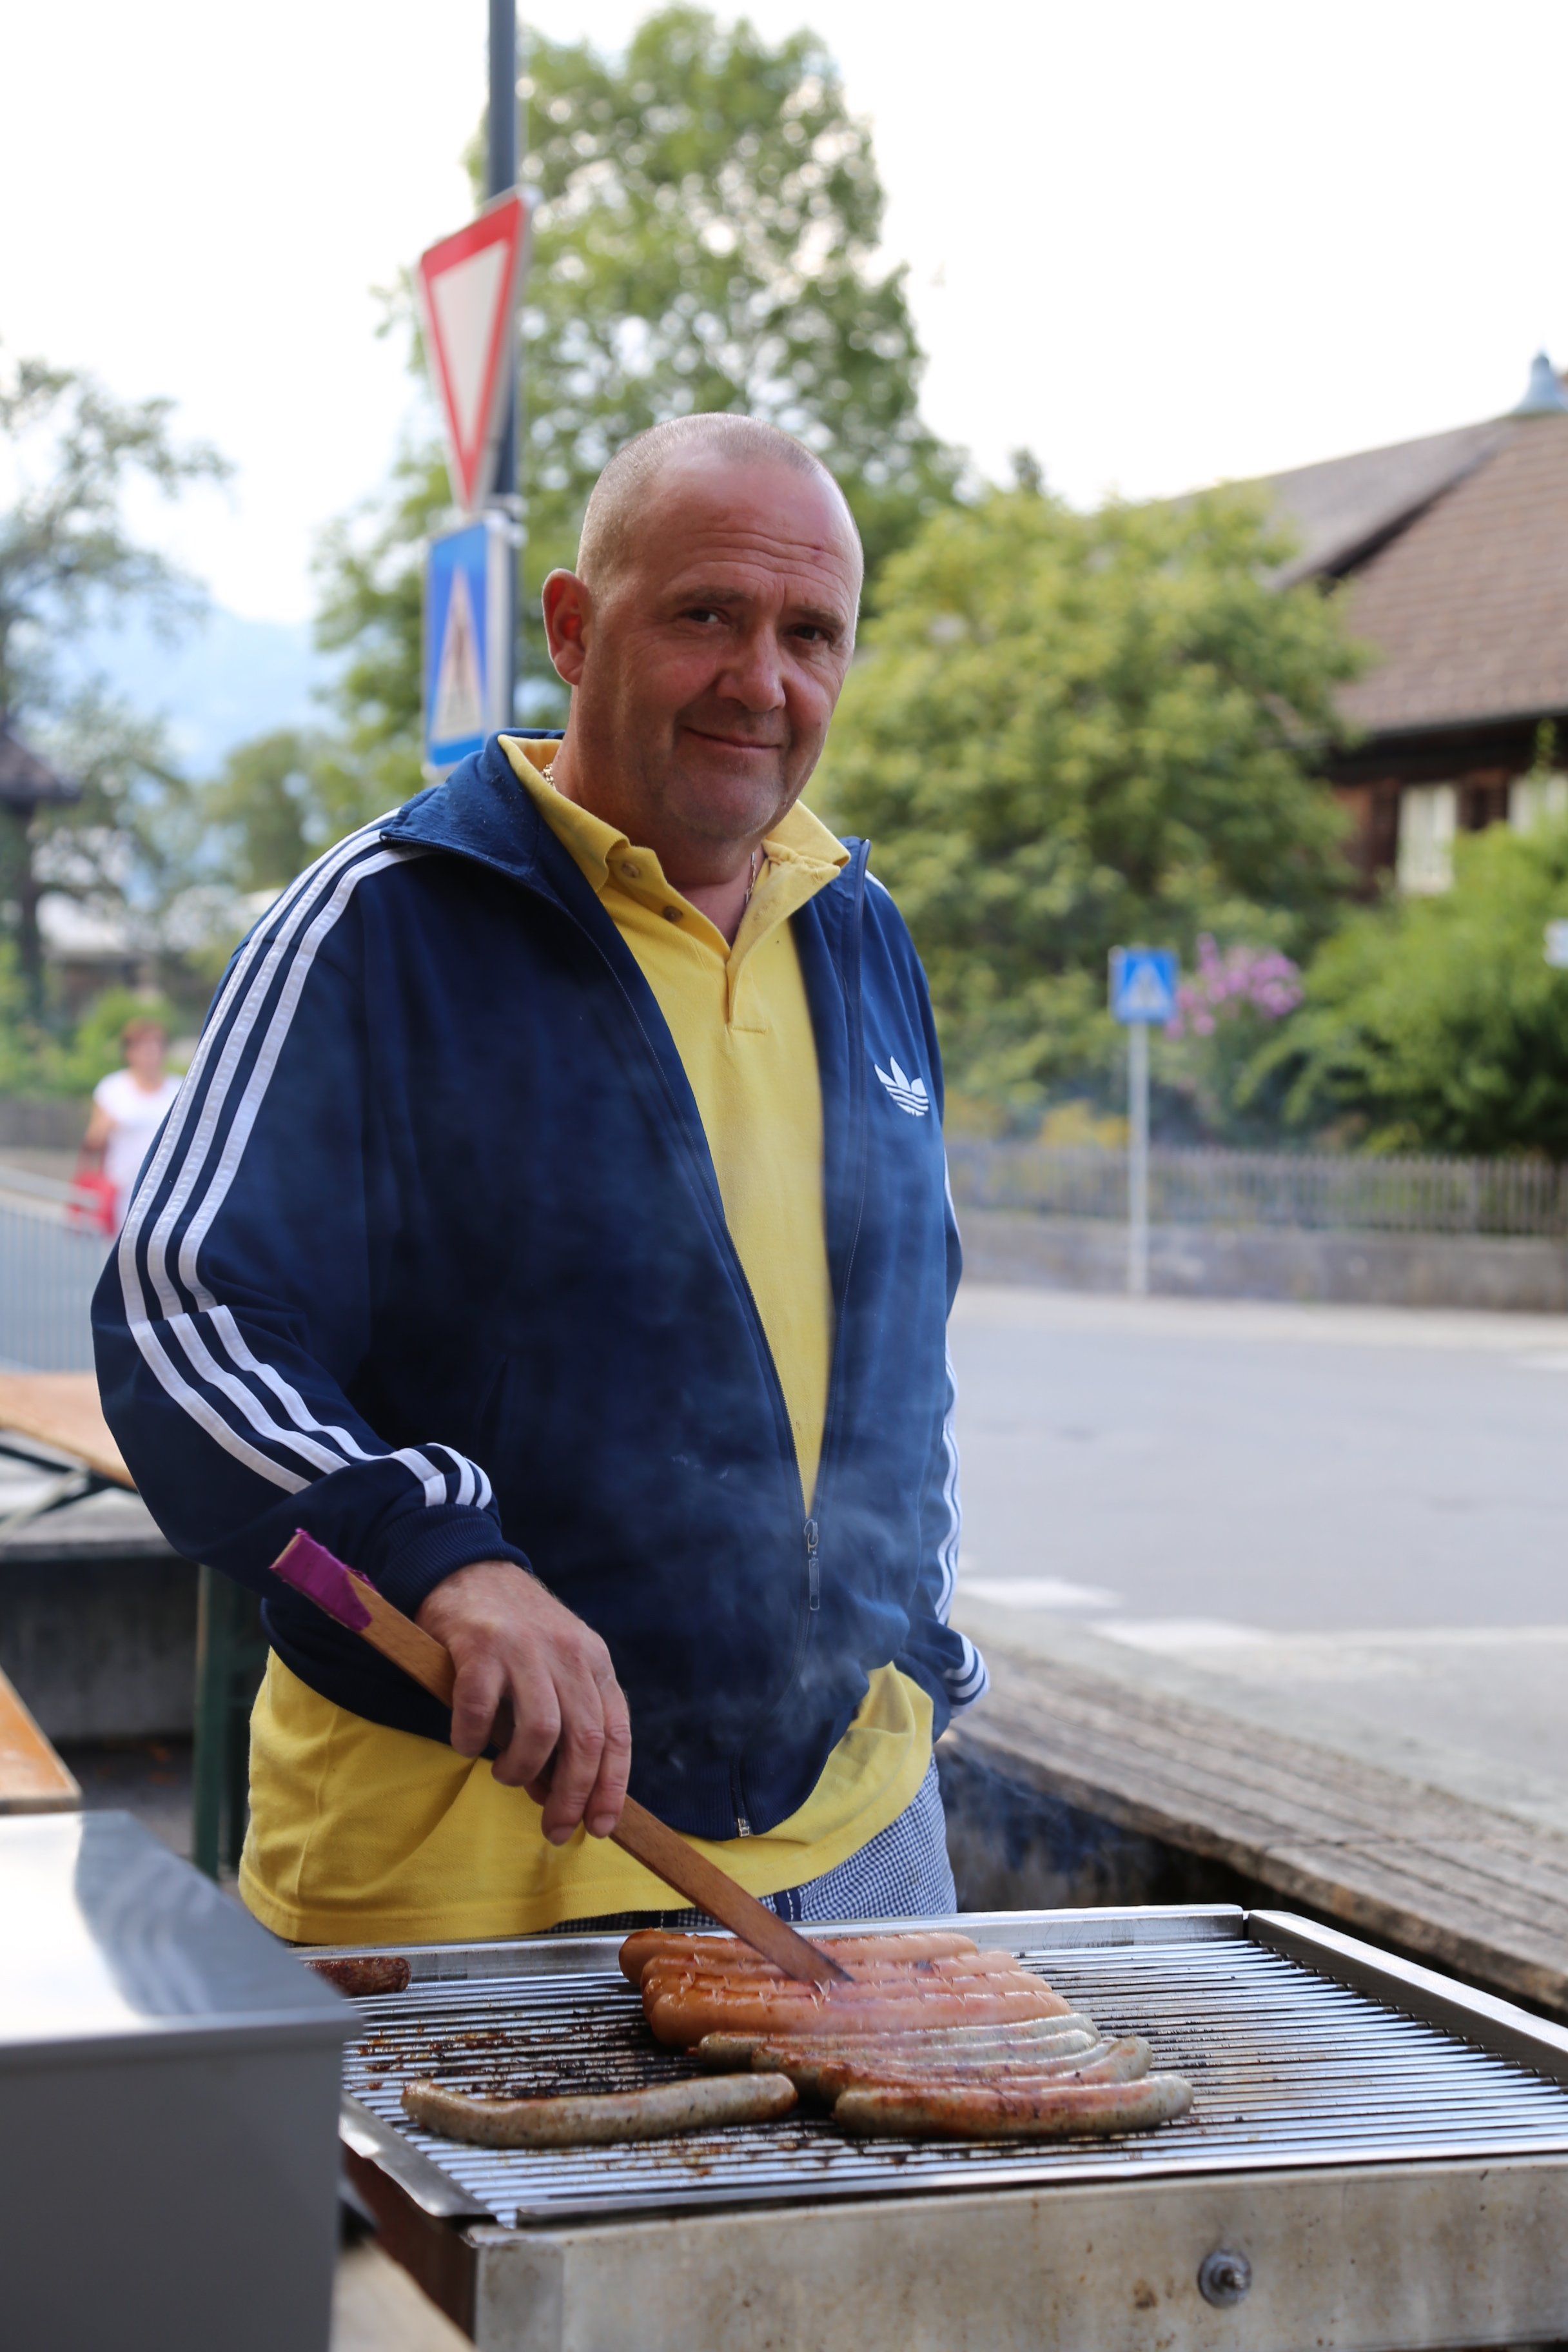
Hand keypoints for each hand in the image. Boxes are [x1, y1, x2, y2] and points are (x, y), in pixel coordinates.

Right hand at [416, 1561, 631, 1843]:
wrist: (468, 1568)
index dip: (611, 1787)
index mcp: (594, 1662)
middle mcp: (568, 1653)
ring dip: (520, 1770)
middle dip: (571, 1797)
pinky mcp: (480, 1646)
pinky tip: (466, 1743)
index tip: (598, 1826)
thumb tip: (555, 1794)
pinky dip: (473, 1739)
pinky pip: (481, 1711)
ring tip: (504, 1774)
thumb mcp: (555, 1667)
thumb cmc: (513, 1632)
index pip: (617, 1734)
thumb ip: (563, 1724)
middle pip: (585, 1741)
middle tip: (551, 1828)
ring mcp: (525, 1648)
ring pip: (541, 1732)